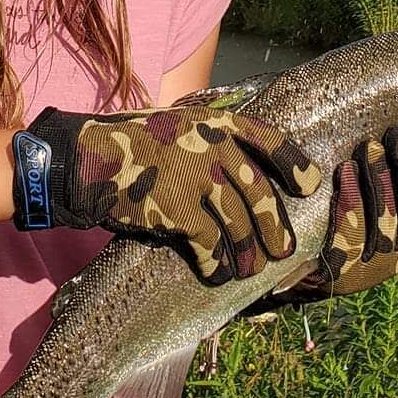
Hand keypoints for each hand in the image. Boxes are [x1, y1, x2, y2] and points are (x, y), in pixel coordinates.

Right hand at [18, 103, 323, 283]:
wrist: (88, 159)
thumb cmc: (132, 145)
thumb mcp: (178, 124)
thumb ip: (211, 143)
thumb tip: (242, 178)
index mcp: (218, 123)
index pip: (270, 140)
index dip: (295, 164)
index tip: (309, 185)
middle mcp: (216, 148)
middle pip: (262, 194)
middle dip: (275, 227)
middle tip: (284, 250)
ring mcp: (200, 180)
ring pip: (241, 227)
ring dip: (248, 255)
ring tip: (249, 271)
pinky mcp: (182, 212)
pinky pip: (213, 246)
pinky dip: (217, 265)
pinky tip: (215, 274)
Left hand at [307, 124, 397, 297]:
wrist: (282, 264)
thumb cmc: (325, 215)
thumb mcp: (362, 197)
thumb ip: (385, 179)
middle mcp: (393, 259)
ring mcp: (365, 271)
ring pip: (385, 228)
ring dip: (380, 181)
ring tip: (369, 146)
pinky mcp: (335, 275)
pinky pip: (347, 238)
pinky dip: (350, 201)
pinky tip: (344, 172)